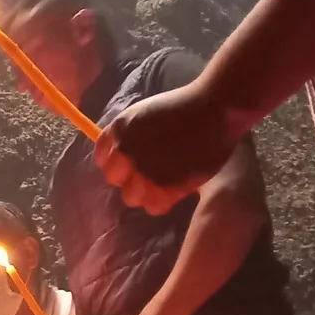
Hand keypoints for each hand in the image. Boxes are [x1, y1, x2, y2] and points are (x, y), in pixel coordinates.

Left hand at [96, 79, 235, 213]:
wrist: (214, 110)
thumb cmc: (183, 108)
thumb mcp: (143, 114)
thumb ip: (128, 135)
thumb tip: (120, 158)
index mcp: (119, 130)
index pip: (101, 158)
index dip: (116, 163)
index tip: (128, 164)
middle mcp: (126, 152)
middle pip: (113, 179)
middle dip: (128, 178)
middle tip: (148, 174)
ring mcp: (145, 171)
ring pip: (131, 197)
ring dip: (144, 193)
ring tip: (162, 185)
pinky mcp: (165, 186)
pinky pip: (154, 206)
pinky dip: (162, 202)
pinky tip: (172, 192)